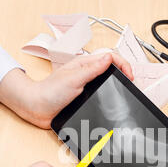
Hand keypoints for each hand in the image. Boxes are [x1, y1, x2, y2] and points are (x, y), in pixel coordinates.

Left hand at [0, 53, 133, 128]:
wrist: (37, 108)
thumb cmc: (49, 92)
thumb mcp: (74, 79)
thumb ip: (92, 69)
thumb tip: (109, 58)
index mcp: (85, 65)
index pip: (110, 58)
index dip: (123, 64)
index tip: (129, 76)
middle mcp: (86, 74)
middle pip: (111, 69)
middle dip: (123, 73)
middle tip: (131, 82)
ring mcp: (86, 86)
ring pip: (107, 82)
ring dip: (117, 85)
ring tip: (125, 90)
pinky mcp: (84, 98)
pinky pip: (100, 95)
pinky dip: (108, 97)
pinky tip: (112, 101)